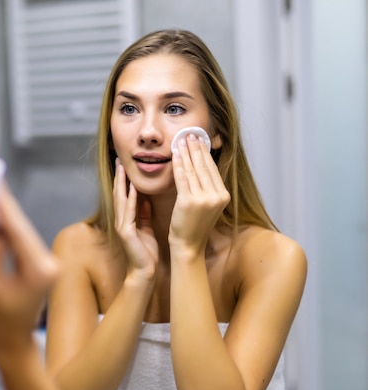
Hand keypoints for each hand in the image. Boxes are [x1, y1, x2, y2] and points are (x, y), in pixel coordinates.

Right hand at [0, 185, 58, 352]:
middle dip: (5, 205)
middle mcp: (49, 264)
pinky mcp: (43, 265)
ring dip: (7, 215)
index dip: (3, 205)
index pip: (17, 230)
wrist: (13, 342)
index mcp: (38, 270)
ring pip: (23, 232)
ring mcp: (48, 264)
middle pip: (23, 227)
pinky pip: (24, 241)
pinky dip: (10, 228)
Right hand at [113, 158, 158, 283]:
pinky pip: (128, 212)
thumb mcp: (146, 229)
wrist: (144, 272)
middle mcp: (121, 220)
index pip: (124, 195)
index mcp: (127, 219)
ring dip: (121, 184)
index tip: (125, 165)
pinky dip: (129, 200)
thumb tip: (145, 200)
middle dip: (119, 177)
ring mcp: (122, 226)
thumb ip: (144, 214)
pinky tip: (132, 189)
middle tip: (119, 160)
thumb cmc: (146, 252)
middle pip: (119, 194)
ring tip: (122, 169)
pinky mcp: (126, 232)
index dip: (124, 180)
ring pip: (120, 200)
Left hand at [170, 134, 229, 253]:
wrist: (188, 245)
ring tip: (181, 140)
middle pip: (204, 166)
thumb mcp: (207, 205)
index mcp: (224, 196)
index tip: (199, 139)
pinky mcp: (189, 201)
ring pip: (193, 170)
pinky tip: (175, 154)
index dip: (205, 153)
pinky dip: (178, 164)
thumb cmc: (194, 225)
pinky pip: (183, 178)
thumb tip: (202, 165)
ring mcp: (204, 199)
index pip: (212, 169)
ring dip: (187, 152)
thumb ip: (208, 188)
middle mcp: (217, 196)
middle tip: (190, 133)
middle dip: (196, 148)